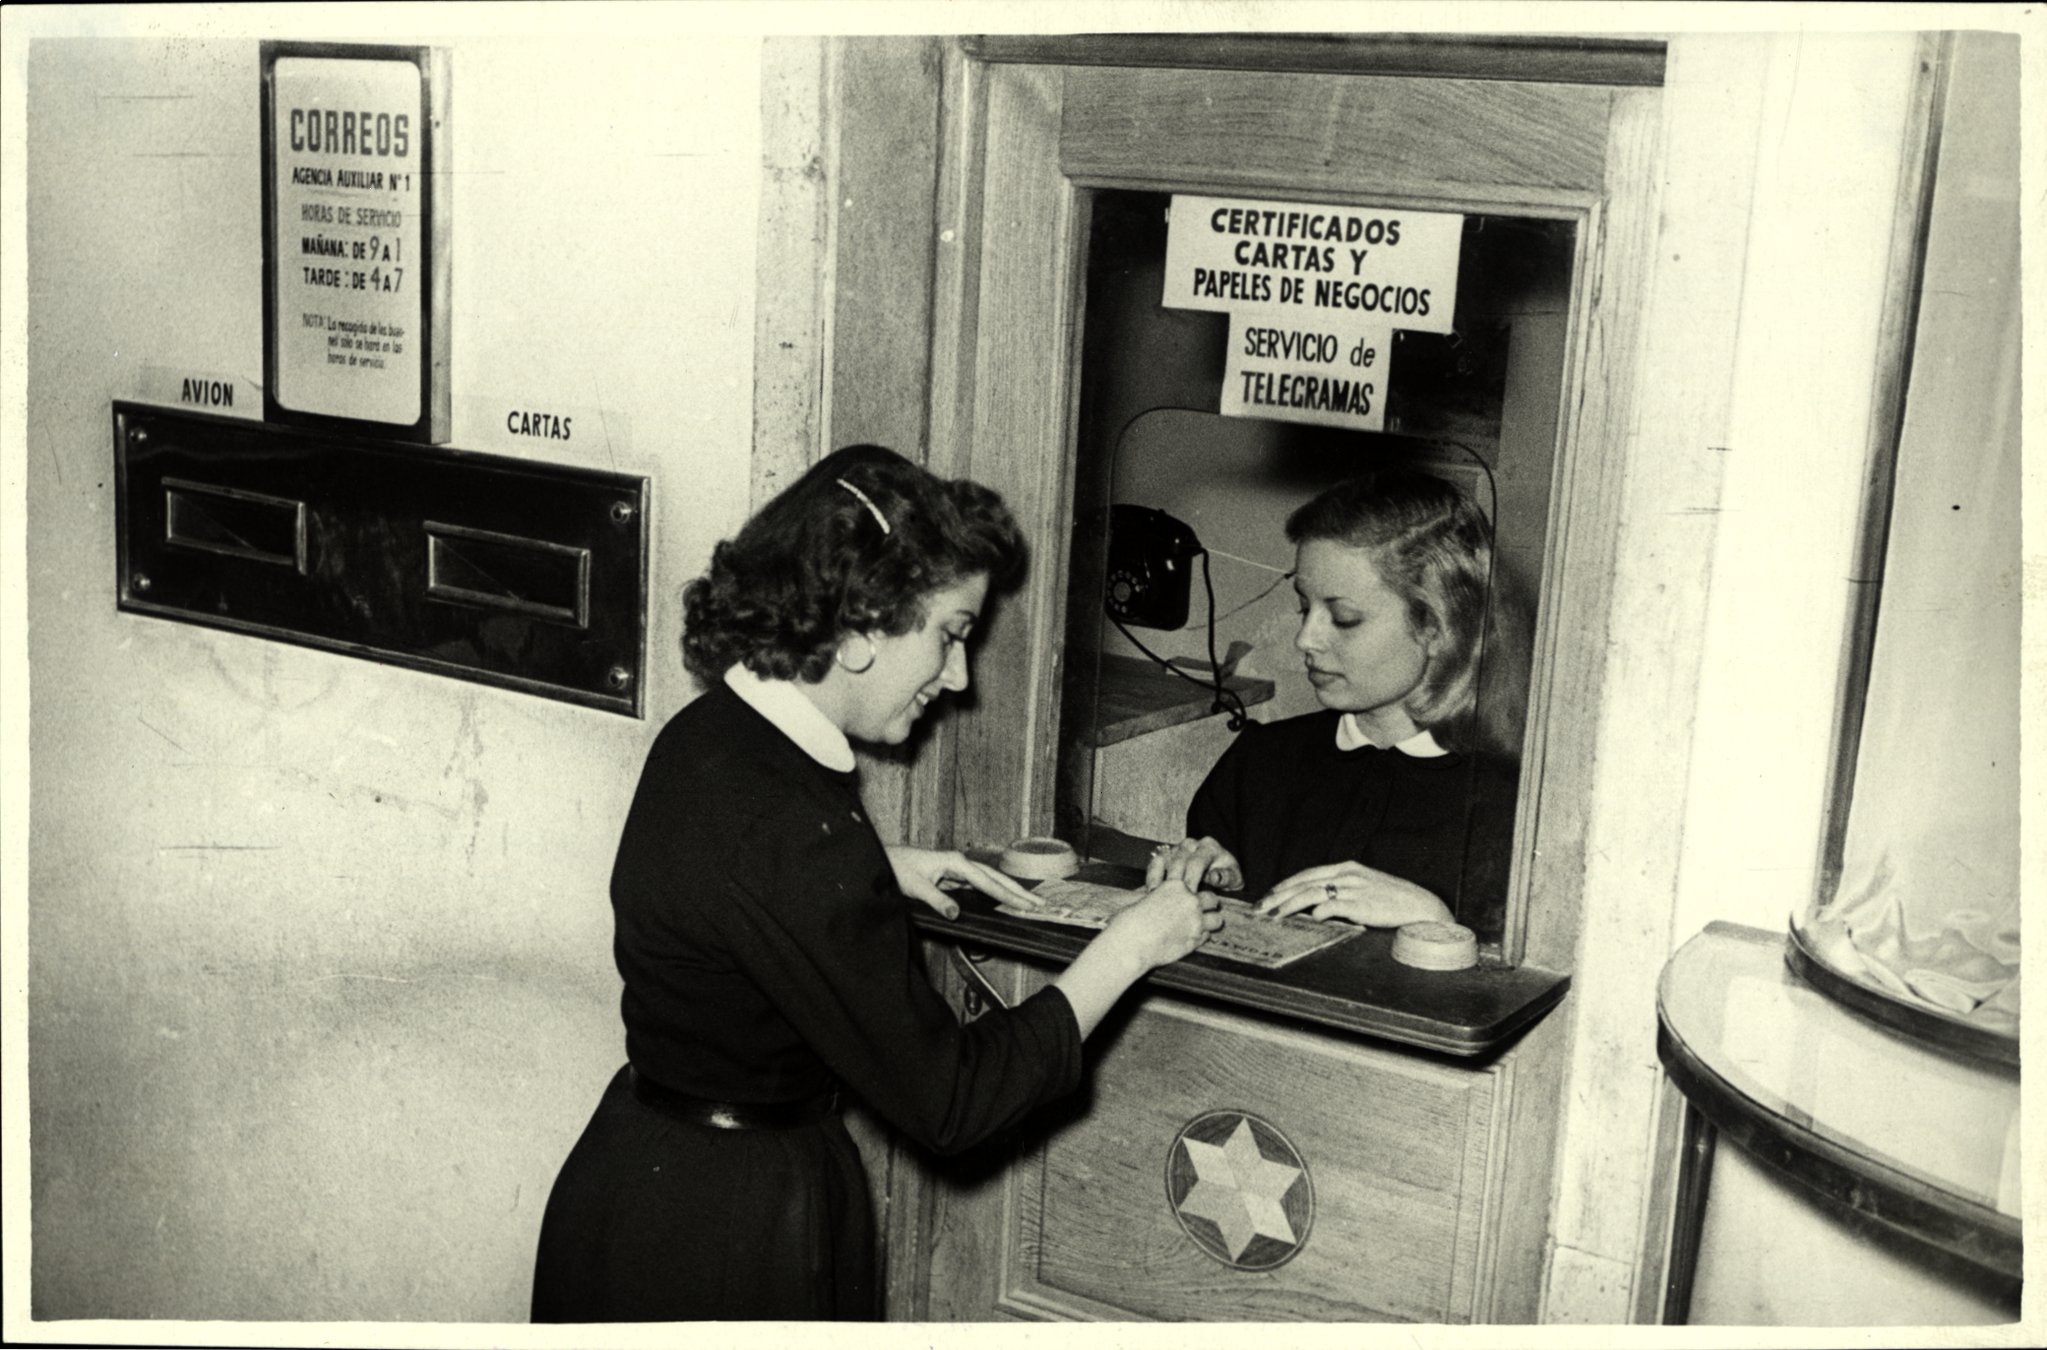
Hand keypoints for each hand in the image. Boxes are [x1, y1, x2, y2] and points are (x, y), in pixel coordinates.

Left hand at [885, 845, 1040, 919]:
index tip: (1026, 905)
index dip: (1008, 895)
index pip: (988, 882)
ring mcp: (959, 867)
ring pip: (991, 880)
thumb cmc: (897, 869)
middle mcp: (961, 862)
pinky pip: (981, 884)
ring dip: (1010, 891)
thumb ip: (936, 900)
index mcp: (956, 862)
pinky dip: (996, 892)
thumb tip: (956, 914)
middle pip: (997, 878)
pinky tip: (1005, 898)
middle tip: (1041, 904)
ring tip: (1030, 901)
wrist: (885, 859)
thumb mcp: (915, 887)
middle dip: (1019, 891)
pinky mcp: (955, 874)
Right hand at [1101, 877, 1223, 970]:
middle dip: (1207, 904)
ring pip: (1217, 920)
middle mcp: (1190, 901)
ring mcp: (1195, 921)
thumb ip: (1159, 892)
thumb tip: (1159, 887)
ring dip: (1210, 922)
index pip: (1195, 878)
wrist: (1130, 943)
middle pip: (1212, 898)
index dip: (1193, 886)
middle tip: (1199, 910)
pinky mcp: (1195, 940)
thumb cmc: (1130, 919)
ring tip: (1201, 926)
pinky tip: (1191, 938)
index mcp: (1176, 885)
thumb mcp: (1144, 897)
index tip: (1191, 891)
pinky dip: (1201, 937)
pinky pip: (1207, 936)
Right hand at [1144, 836, 1243, 892]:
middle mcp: (1193, 843)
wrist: (1218, 875)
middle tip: (1175, 901)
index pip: (1196, 862)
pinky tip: (1153, 891)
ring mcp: (1178, 848)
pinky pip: (1156, 861)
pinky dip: (1153, 875)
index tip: (1190, 897)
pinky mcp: (1167, 854)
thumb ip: (1225, 877)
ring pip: (1165, 859)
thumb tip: (1214, 876)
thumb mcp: (1232, 879)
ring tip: (1162, 897)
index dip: (1192, 880)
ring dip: (1162, 879)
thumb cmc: (1228, 878)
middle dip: (1176, 882)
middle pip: (1178, 860)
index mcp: (1210, 847)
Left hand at [1257, 861, 1452, 927]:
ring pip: (1311, 893)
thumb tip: (1316, 904)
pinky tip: (1307, 919)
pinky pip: (1332, 906)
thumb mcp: (1364, 887)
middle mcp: (1347, 875)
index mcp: (1346, 868)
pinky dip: (1317, 912)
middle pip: (1303, 882)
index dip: (1285, 885)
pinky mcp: (1361, 904)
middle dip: (1278, 895)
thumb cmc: (1392, 900)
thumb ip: (1341, 891)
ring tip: (1274, 916)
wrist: (1421, 907)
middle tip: (1260, 908)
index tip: (1268, 896)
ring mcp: (1353, 888)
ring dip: (1289, 905)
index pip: (1307, 874)